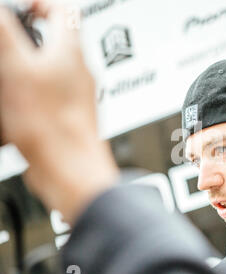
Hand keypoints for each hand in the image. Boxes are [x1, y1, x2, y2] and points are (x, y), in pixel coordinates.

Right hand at [0, 1, 118, 224]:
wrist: (69, 168)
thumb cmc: (52, 126)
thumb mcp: (17, 70)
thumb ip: (6, 35)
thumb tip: (1, 12)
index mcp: (71, 52)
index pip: (66, 9)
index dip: (41, 3)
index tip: (22, 9)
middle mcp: (80, 71)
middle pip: (58, 38)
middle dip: (29, 36)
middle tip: (7, 44)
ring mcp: (77, 93)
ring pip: (51, 67)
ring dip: (27, 65)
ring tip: (8, 75)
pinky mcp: (69, 114)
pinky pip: (50, 93)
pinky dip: (31, 90)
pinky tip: (15, 103)